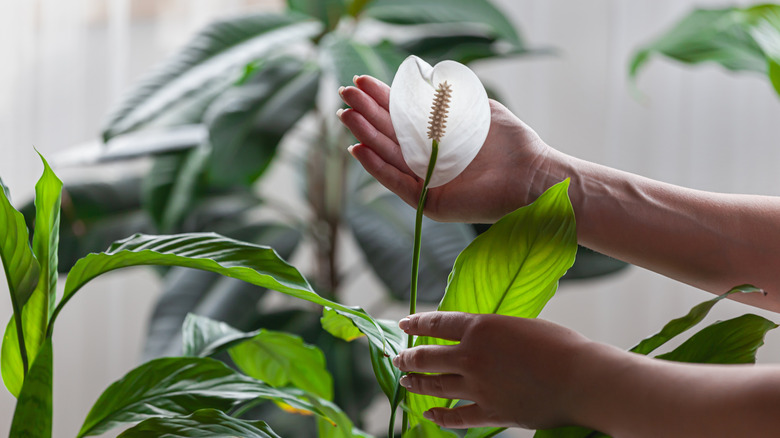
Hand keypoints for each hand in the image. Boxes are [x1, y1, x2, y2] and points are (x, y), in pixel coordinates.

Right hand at [338, 75, 551, 222]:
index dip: (381, 99)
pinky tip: (359, 149)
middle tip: (345, 94)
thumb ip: (452, 97)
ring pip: (389, 157)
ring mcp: (428, 182)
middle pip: (389, 134)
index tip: (361, 81)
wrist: (532, 176)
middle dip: (366, 113)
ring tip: (346, 117)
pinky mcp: (431, 202)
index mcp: (438, 137)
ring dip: (365, 136)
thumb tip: (425, 80)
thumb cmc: (512, 143)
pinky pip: (398, 183)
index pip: (403, 116)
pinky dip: (377, 168)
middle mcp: (429, 159)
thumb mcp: (479, 109)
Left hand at [392, 311, 599, 429]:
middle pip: (427, 357)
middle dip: (408, 357)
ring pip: (435, 385)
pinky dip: (440, 415)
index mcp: (479, 327)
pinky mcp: (490, 412)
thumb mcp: (518, 324)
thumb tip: (476, 338)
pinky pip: (456, 417)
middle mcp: (471, 356)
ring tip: (405, 380)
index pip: (435, 324)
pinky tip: (429, 413)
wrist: (582, 379)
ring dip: (416, 382)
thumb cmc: (559, 345)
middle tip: (398, 358)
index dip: (415, 324)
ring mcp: (478, 387)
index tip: (403, 325)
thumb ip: (491, 331)